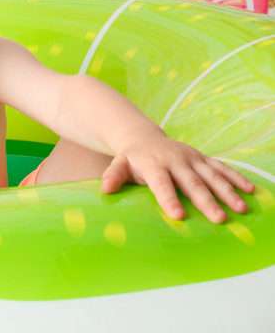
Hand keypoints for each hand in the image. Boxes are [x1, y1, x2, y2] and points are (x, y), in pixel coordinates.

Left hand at [100, 133, 255, 222]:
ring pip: (210, 175)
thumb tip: (105, 189)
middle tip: (219, 219)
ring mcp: (191, 158)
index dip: (169, 199)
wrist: (143, 136)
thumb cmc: (132, 158)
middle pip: (191, 182)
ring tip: (240, 208)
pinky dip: (236, 178)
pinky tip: (250, 190)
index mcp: (153, 165)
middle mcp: (174, 160)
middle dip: (205, 200)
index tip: (178, 216)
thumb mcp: (119, 164)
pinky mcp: (202, 158)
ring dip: (227, 191)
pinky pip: (221, 167)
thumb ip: (113, 175)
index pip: (161, 183)